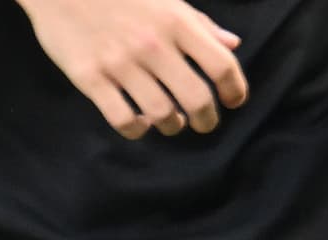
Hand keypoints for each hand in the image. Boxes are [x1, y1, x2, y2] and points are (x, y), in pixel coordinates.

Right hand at [16, 0, 248, 134]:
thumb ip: (199, 24)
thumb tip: (232, 44)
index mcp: (176, 22)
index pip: (221, 64)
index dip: (235, 89)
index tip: (234, 101)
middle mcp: (153, 44)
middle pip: (196, 99)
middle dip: (207, 120)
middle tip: (203, 123)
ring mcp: (121, 63)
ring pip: (162, 115)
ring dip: (172, 125)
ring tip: (170, 121)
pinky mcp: (91, 79)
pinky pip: (123, 120)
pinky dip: (137, 129)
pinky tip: (139, 121)